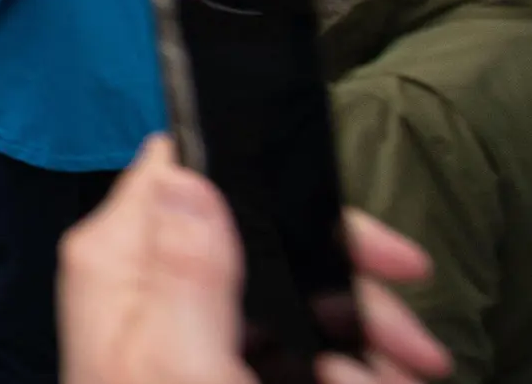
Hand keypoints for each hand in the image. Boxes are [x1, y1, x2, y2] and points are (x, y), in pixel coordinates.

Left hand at [58, 135, 451, 383]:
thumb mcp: (178, 360)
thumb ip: (187, 268)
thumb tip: (187, 177)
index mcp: (121, 261)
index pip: (184, 169)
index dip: (276, 183)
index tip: (362, 240)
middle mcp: (146, 285)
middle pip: (265, 241)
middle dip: (349, 288)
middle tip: (411, 340)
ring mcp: (179, 328)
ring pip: (288, 301)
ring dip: (358, 342)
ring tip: (395, 380)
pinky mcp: (208, 364)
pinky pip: (285, 349)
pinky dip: (336, 371)